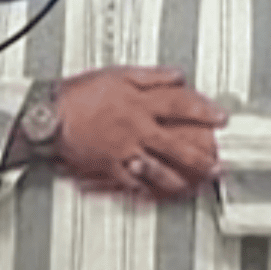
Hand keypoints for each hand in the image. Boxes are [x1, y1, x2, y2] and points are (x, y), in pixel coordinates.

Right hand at [55, 66, 226, 200]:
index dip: (204, 111)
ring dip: (180, 180)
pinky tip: (156, 195)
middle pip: (177, 146)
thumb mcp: (118, 74)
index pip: (180, 106)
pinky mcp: (109, 169)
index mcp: (139, 104)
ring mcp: (124, 152)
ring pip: (159, 170)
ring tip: (194, 186)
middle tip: (217, 165)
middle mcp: (136, 130)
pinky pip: (134, 184)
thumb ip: (151, 76)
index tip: (221, 118)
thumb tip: (177, 75)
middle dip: (201, 158)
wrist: (49, 116)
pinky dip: (147, 191)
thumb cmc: (79, 94)